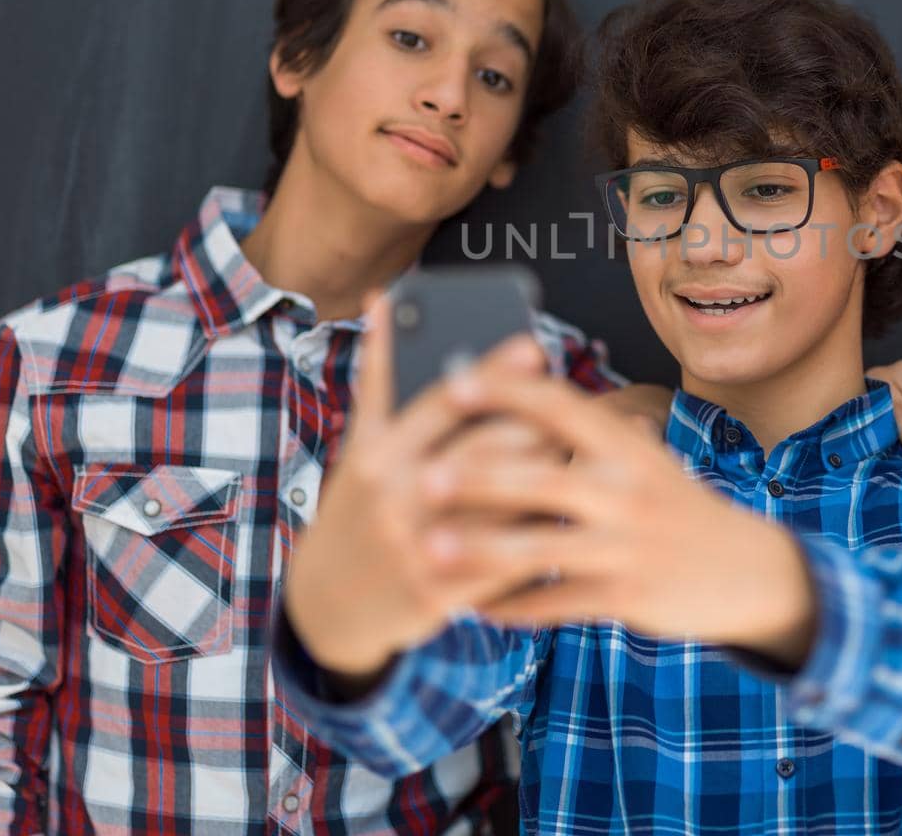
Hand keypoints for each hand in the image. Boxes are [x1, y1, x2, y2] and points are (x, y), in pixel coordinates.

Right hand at [282, 294, 554, 681]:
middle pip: (484, 449)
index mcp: (375, 452)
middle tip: (572, 411)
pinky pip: (505, 558)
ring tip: (577, 459)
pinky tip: (567, 517)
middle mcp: (393, 495)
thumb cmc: (356, 508)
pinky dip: (540, 535)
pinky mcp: (439, 593)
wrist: (324, 604)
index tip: (534, 347)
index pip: (443, 401)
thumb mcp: (359, 444)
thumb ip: (379, 375)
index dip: (492, 372)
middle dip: (535, 427)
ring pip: (504, 503)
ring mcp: (416, 546)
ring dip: (547, 480)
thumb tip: (384, 297)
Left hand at [418, 369, 818, 667]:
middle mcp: (628, 489)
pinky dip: (511, 605)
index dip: (508, 392)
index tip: (454, 382)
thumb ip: (587, 434)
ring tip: (430, 550)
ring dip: (480, 549)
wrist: (745, 570)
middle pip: (542, 477)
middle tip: (423, 476)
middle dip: (479, 477)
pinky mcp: (628, 596)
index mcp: (626, 446)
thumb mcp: (643, 458)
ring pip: (541, 547)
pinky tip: (474, 606)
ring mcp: (628, 545)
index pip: (562, 406)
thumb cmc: (671, 506)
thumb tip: (515, 392)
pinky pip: (557, 602)